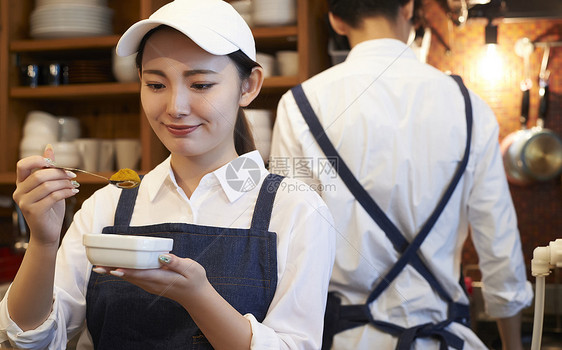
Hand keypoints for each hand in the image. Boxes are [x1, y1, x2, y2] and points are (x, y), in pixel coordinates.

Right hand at [12, 145, 78, 246]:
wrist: (48, 232)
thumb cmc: (49, 208)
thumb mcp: (50, 186)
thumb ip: (48, 169)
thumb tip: (49, 148)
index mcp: (21, 184)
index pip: (22, 165)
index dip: (38, 160)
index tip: (54, 163)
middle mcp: (19, 192)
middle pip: (39, 175)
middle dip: (59, 173)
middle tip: (72, 175)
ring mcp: (25, 203)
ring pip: (47, 185)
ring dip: (65, 183)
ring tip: (74, 185)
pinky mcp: (34, 211)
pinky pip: (53, 196)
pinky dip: (67, 192)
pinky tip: (74, 192)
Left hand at [94, 254, 209, 302]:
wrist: (197, 297)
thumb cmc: (195, 280)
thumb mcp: (191, 268)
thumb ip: (176, 262)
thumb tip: (162, 256)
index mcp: (162, 278)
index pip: (141, 274)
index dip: (126, 271)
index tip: (113, 269)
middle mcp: (153, 283)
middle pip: (130, 276)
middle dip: (114, 271)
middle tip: (97, 266)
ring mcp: (150, 285)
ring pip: (130, 278)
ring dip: (116, 272)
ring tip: (101, 267)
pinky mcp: (150, 284)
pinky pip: (135, 278)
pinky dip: (124, 272)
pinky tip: (116, 267)